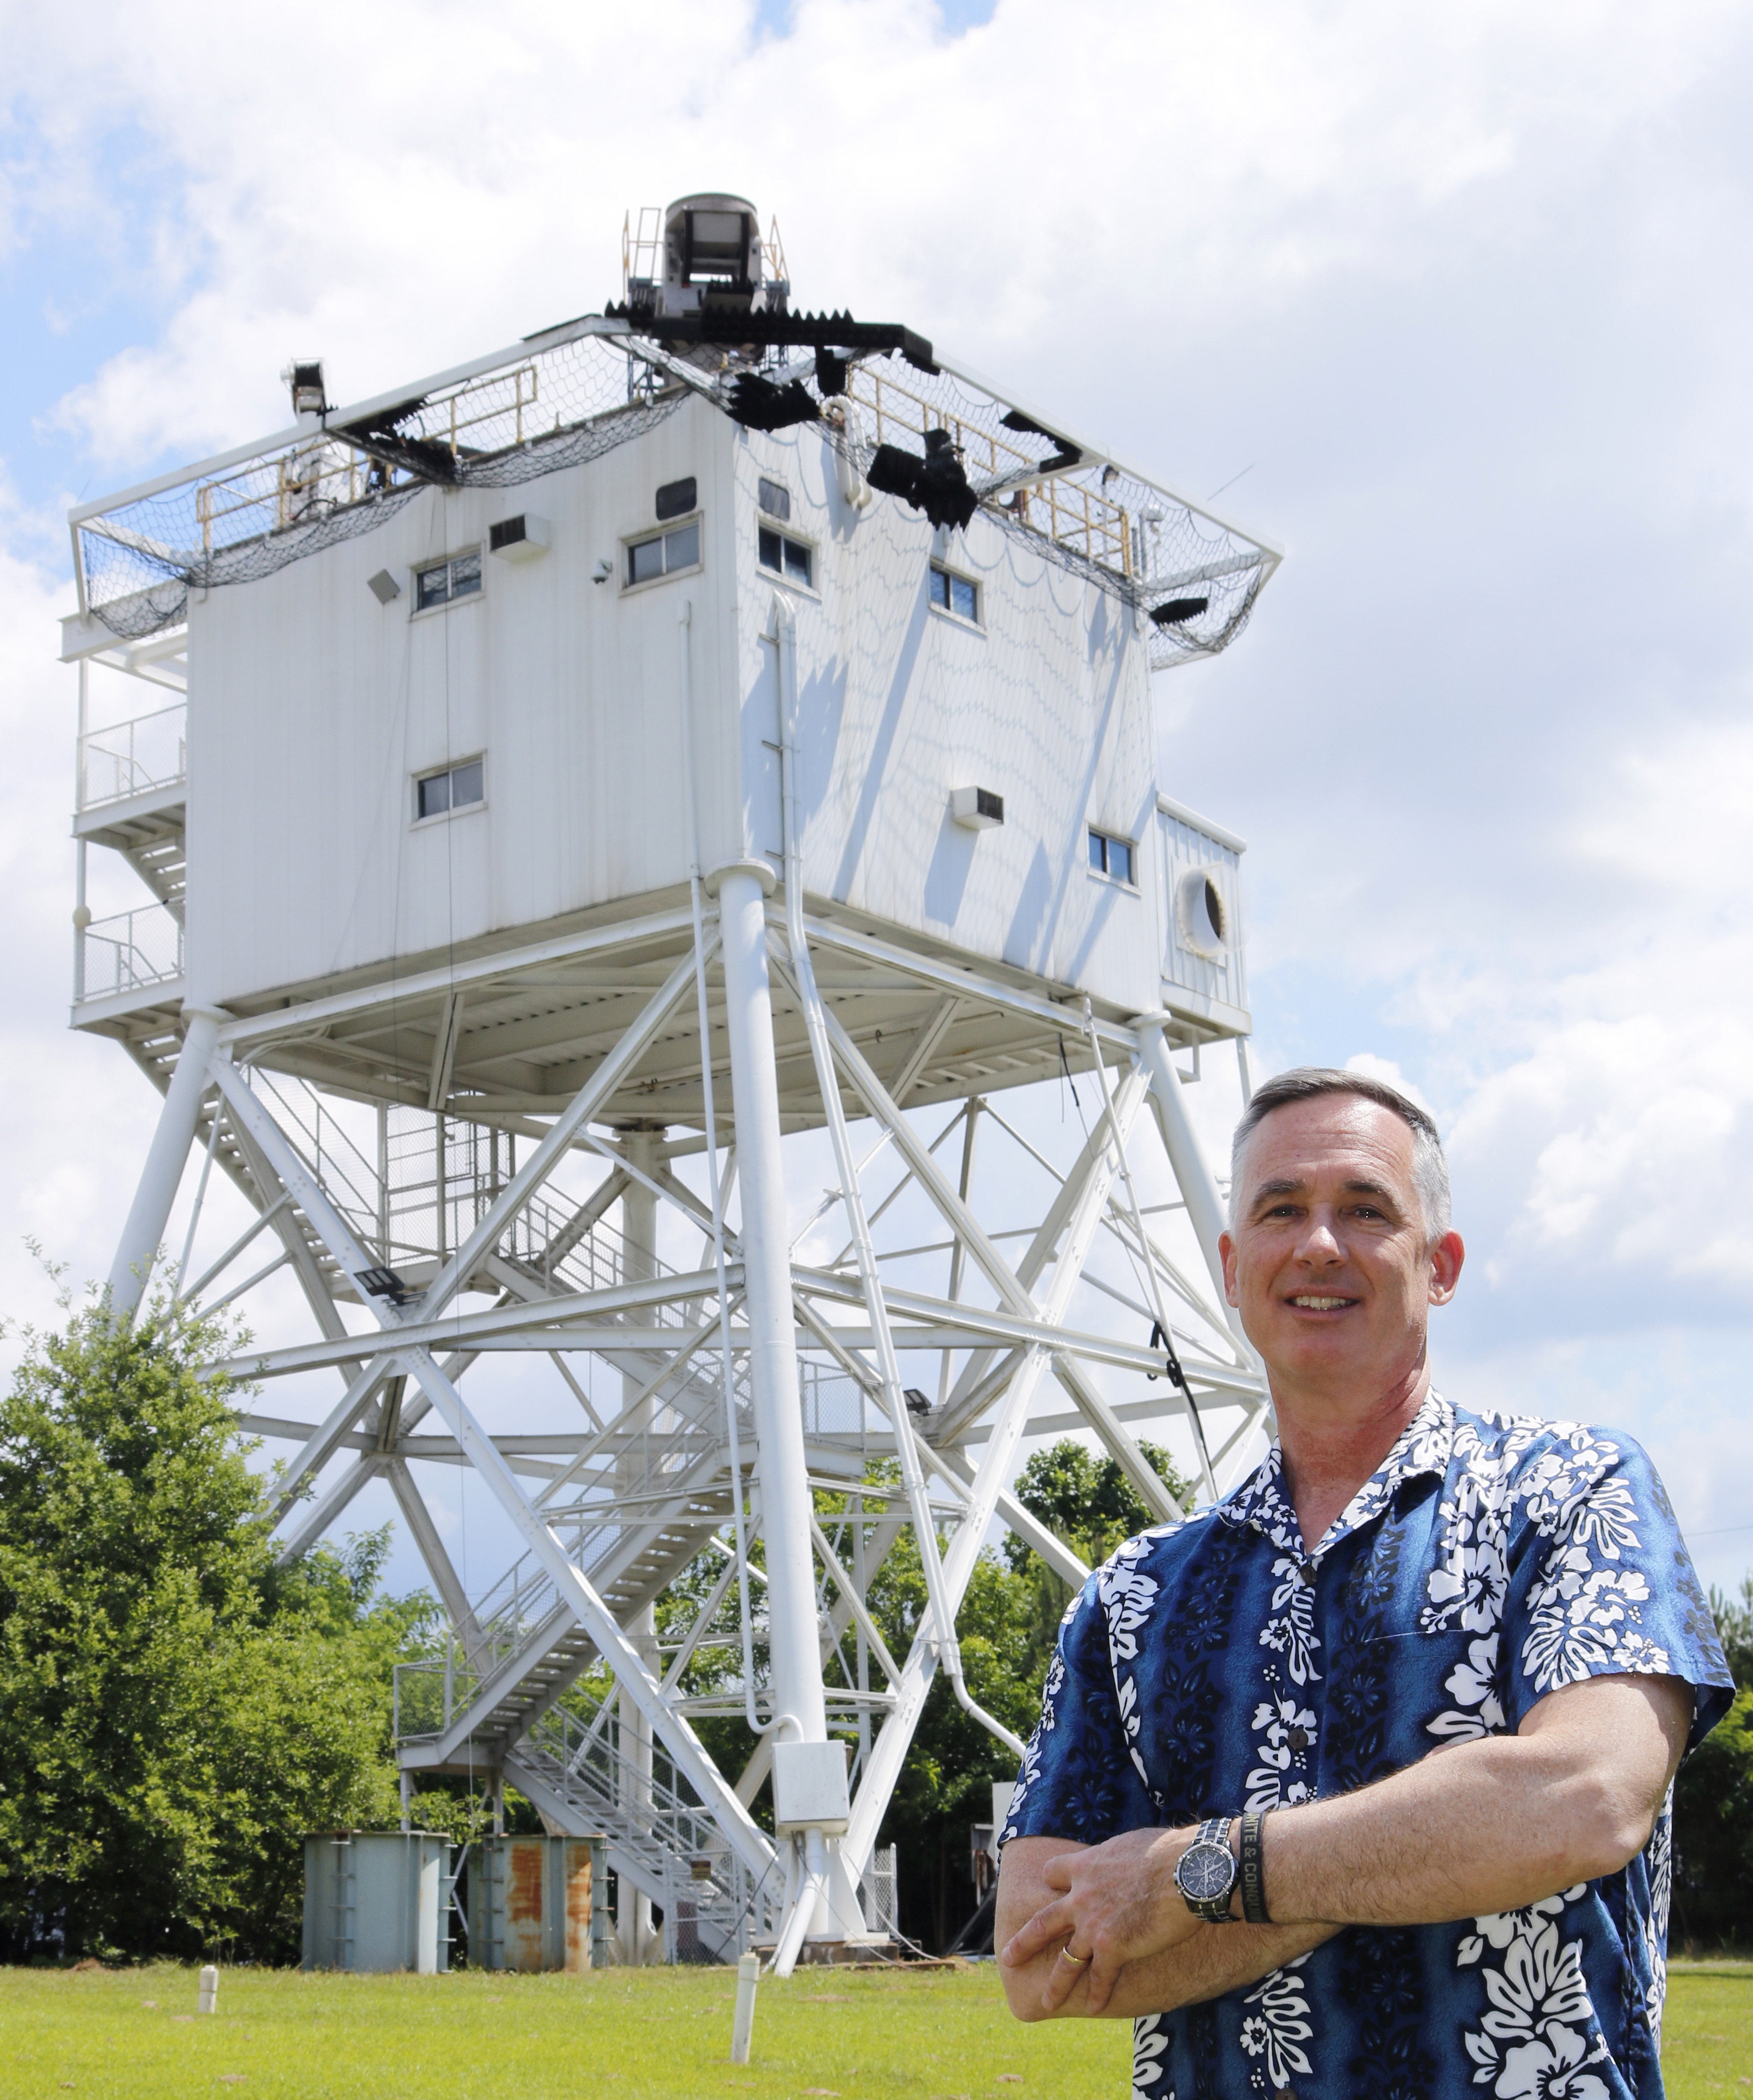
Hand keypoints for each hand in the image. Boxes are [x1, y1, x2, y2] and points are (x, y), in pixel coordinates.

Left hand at [999, 1824, 1204, 2014]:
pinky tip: (1093, 2008)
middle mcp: (1081, 1897)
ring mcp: (1094, 1925)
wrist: (1184, 1871)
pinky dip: (1097, 1995)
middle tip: (1007, 1958)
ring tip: (1046, 2002)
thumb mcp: (1129, 1843)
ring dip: (1056, 1984)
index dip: (1053, 1881)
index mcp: (1084, 1865)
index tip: (1052, 1886)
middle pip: (1043, 1923)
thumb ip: (1118, 1857)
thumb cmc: (1166, 1850)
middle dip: (1024, 1942)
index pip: (1053, 1872)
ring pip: (1066, 1960)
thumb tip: (1129, 1856)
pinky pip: (1101, 1977)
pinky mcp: (1114, 1947)